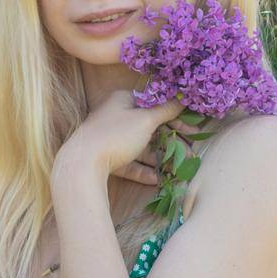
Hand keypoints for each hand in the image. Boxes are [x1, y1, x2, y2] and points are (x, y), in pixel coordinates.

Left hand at [53, 89, 195, 190]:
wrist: (82, 163)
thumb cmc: (116, 135)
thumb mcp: (145, 119)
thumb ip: (166, 109)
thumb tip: (182, 98)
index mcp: (124, 100)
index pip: (155, 105)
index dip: (177, 117)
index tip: (194, 130)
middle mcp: (117, 116)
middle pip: (150, 128)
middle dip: (171, 141)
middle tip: (190, 153)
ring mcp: (111, 138)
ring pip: (141, 147)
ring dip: (160, 158)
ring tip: (177, 169)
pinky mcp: (107, 158)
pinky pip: (129, 163)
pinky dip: (143, 170)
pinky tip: (156, 179)